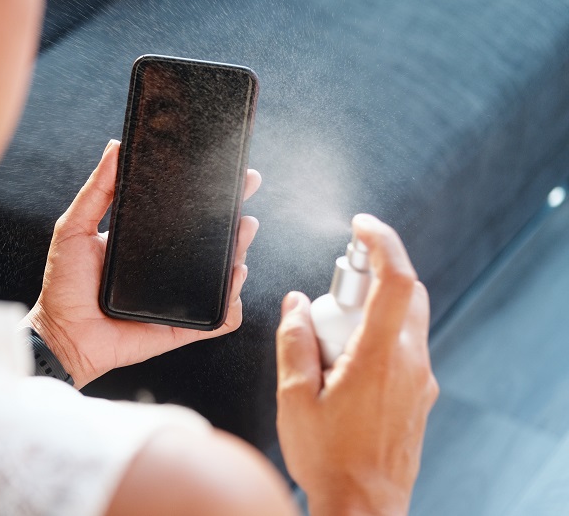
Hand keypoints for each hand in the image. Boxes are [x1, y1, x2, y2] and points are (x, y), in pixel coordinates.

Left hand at [26, 139, 261, 387]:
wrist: (62, 335)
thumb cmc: (64, 285)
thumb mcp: (74, 228)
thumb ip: (96, 191)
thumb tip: (116, 147)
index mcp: (150, 244)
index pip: (188, 216)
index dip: (211, 195)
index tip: (229, 173)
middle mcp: (170, 268)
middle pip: (215, 242)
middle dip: (237, 219)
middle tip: (244, 196)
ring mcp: (180, 298)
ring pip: (224, 275)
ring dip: (239, 253)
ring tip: (241, 232)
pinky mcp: (185, 326)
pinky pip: (221, 317)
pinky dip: (234, 302)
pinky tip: (234, 280)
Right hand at [275, 214, 438, 515]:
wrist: (364, 508)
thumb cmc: (329, 459)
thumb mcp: (294, 397)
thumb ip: (294, 341)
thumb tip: (296, 304)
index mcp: (379, 358)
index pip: (396, 281)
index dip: (382, 243)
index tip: (361, 227)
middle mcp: (410, 364)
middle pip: (405, 295)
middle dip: (369, 279)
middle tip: (331, 298)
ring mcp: (420, 381)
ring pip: (404, 322)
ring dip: (370, 314)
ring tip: (329, 347)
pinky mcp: (419, 395)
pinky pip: (403, 349)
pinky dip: (376, 339)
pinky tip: (344, 370)